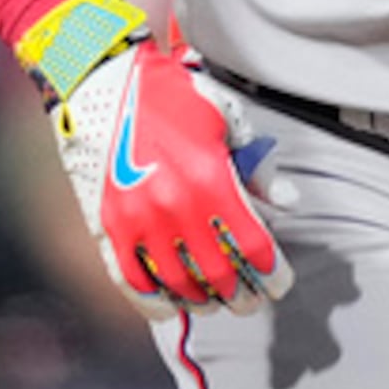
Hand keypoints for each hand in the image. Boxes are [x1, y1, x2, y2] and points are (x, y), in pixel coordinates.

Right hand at [53, 40, 290, 312]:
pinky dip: (154, 300)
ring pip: (179, 283)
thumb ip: (257, 166)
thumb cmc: (171, 97)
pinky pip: (132, 280)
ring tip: (215, 300)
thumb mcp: (226, 117)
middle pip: (220, 274)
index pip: (254, 247)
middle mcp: (174, 205)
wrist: (104, 81)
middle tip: (251, 300)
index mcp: (210, 177)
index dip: (272, 275)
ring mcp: (138, 219)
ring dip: (203, 300)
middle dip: (242, 295)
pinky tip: (171, 306)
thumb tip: (284, 203)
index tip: (278, 284)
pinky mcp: (110, 225)